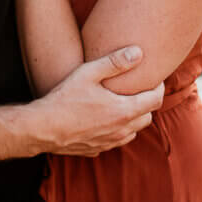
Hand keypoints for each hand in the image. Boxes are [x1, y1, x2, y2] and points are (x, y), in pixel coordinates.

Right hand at [36, 46, 164, 156]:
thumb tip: (139, 52)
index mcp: (124, 110)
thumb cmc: (64, 98)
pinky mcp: (97, 149)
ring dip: (133, 118)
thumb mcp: (89, 73)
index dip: (159, 87)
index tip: (154, 78)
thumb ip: (115, 62)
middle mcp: (121, 130)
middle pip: (148, 117)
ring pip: (133, 131)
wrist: (42, 128)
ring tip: (122, 102)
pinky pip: (116, 140)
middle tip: (138, 88)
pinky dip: (118, 129)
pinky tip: (105, 118)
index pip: (155, 100)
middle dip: (147, 102)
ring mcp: (110, 142)